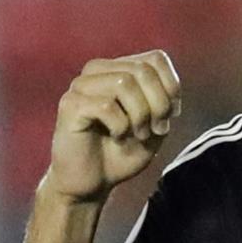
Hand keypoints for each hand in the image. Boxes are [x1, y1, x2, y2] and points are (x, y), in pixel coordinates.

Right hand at [43, 50, 182, 203]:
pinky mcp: (70, 104)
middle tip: (155, 130)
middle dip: (159, 104)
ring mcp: (81, 85)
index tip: (170, 117)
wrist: (90, 184)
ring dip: (140, 115)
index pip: (156, 58)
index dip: (172, 87)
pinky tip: (116, 137)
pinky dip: (120, 125)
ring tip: (137, 134)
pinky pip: (106, 105)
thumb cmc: (120, 154)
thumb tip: (171, 88)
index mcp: (118, 69)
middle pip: (142, 70)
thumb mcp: (154, 126)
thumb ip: (164, 101)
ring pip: (124, 82)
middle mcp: (98, 70)